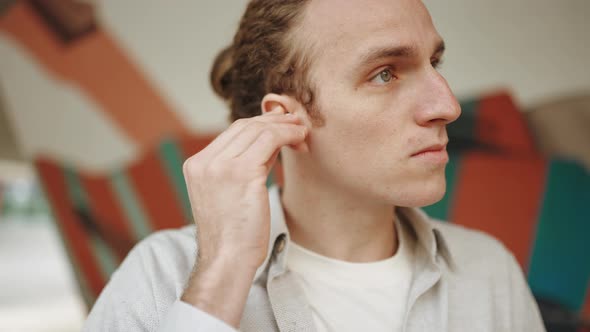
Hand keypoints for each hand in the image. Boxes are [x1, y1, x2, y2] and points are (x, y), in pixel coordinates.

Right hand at [180, 108, 307, 326]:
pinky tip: (300, 140)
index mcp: (196, 165)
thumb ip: (241, 166)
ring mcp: (221, 166)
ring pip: (259, 130)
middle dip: (274, 122)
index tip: (281, 128)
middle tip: (296, 125)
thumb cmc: (234, 234)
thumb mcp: (228, 193)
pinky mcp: (242, 172)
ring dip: (285, 127)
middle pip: (244, 126)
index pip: (231, 133)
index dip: (260, 125)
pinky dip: (288, 135)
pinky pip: (270, 140)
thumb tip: (270, 143)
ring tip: (302, 132)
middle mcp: (204, 162)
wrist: (228, 260)